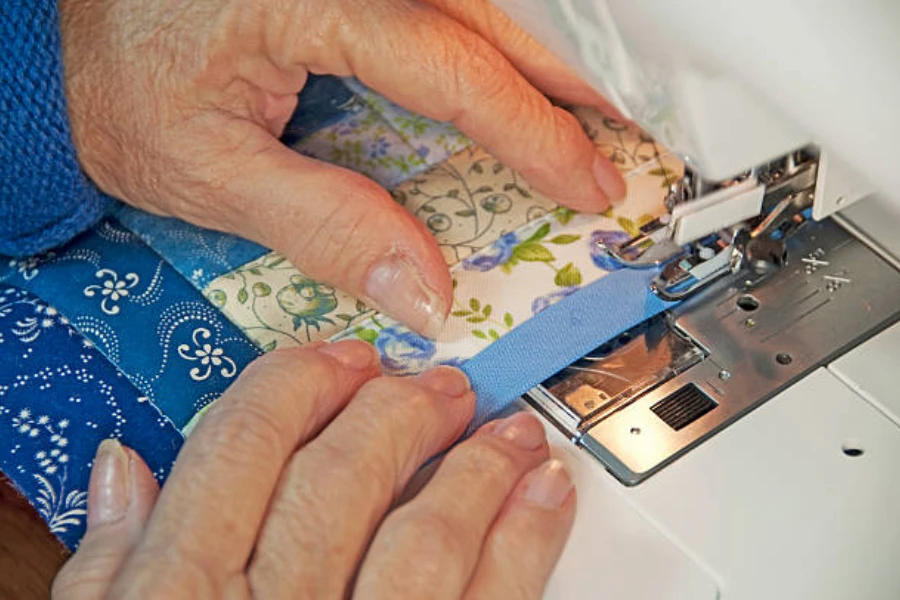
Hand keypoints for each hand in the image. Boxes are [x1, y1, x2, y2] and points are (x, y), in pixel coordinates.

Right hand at [53, 341, 575, 598]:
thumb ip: (109, 569)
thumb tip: (125, 471)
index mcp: (180, 599)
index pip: (244, 443)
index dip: (298, 382)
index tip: (337, 361)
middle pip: (343, 471)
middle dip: (396, 409)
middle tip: (433, 385)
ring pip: (426, 529)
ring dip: (475, 462)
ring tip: (504, 427)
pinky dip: (525, 537)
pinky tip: (542, 494)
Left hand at [60, 0, 625, 336]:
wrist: (75, 50)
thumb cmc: (125, 94)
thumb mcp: (213, 174)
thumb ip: (326, 226)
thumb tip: (425, 288)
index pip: (452, 67)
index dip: (532, 132)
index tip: (586, 183)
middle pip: (491, 12)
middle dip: (570, 80)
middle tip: (630, 140)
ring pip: (480, 3)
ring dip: (545, 59)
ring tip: (598, 115)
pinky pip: (446, 11)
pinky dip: (497, 51)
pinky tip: (521, 87)